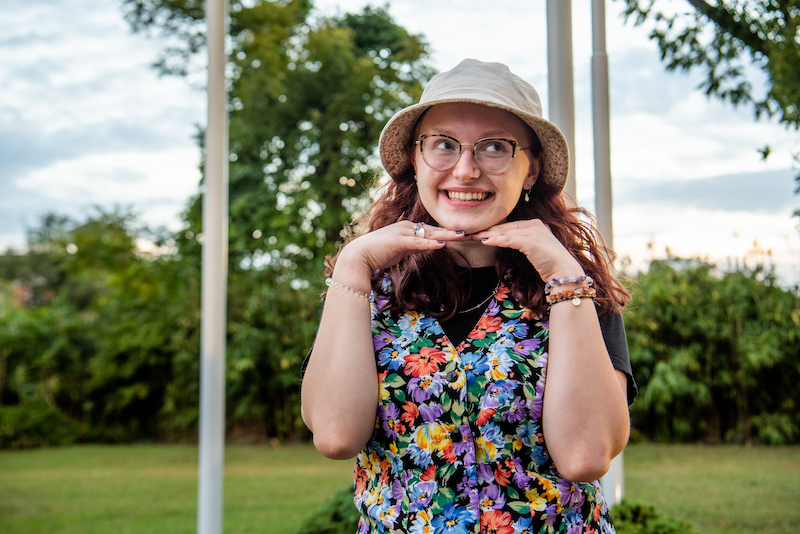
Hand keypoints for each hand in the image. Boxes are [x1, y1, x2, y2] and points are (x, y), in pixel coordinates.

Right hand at [334, 221, 465, 286]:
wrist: (358, 257)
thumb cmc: (377, 254)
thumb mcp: (400, 250)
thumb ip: (414, 246)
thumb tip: (428, 246)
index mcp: (408, 228)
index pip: (433, 231)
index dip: (449, 234)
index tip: (465, 236)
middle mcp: (407, 227)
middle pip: (435, 230)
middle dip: (454, 232)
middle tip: (472, 233)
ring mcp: (403, 232)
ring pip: (429, 234)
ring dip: (447, 235)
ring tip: (463, 236)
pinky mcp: (398, 241)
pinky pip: (418, 243)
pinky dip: (430, 244)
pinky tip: (442, 245)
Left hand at [471, 219, 583, 281]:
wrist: (565, 272)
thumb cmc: (551, 264)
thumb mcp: (536, 249)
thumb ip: (524, 243)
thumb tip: (508, 242)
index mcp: (536, 224)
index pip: (509, 225)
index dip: (494, 229)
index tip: (480, 232)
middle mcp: (534, 224)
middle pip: (505, 227)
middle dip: (487, 230)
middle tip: (471, 232)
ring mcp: (533, 232)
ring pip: (504, 232)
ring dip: (487, 234)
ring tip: (472, 236)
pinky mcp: (530, 241)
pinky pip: (508, 240)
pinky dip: (495, 240)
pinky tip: (484, 241)